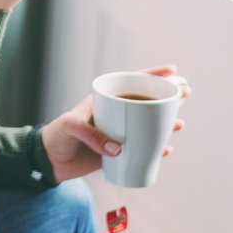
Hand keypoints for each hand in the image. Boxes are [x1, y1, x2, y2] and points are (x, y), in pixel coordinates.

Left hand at [39, 64, 189, 182]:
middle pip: (145, 103)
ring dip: (165, 124)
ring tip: (179, 124)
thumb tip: (118, 149)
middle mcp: (115, 114)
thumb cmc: (56, 135)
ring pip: (147, 126)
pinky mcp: (118, 153)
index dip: (152, 75)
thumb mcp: (71, 127)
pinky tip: (165, 150)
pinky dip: (154, 150)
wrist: (48, 160)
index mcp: (104, 100)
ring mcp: (118, 133)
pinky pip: (141, 149)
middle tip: (184, 95)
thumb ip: (92, 135)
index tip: (172, 71)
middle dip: (166, 99)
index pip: (130, 81)